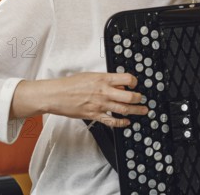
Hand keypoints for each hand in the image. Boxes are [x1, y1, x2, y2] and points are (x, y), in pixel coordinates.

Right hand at [12, 72, 147, 127]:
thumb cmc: (71, 84)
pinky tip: (126, 122)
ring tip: (142, 110)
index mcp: (103, 79)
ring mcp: (100, 104)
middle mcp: (104, 92)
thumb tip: (119, 84)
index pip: (127, 78)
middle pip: (129, 96)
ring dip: (136, 111)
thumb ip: (106, 80)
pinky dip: (122, 122)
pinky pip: (112, 121)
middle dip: (139, 98)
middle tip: (142, 99)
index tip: (136, 84)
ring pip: (124, 109)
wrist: (56, 95)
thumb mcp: (91, 76)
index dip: (135, 82)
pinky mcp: (95, 115)